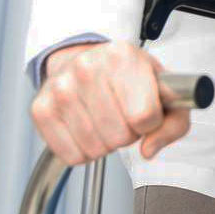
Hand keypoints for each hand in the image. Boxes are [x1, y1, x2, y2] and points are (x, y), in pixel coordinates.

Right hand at [30, 40, 187, 164]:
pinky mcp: (40, 109)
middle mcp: (87, 68)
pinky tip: (87, 129)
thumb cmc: (128, 78)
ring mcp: (60, 88)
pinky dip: (84, 152)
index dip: (150, 123)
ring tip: (105, 120)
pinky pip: (71, 156)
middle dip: (128, 134)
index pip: (145, 117)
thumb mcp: (164, 91)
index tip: (145, 111)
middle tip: (123, 115)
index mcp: (123, 57)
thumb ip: (174, 123)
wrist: (86, 61)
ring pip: (96, 148)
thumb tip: (148, 150)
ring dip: (106, 143)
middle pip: (120, 136)